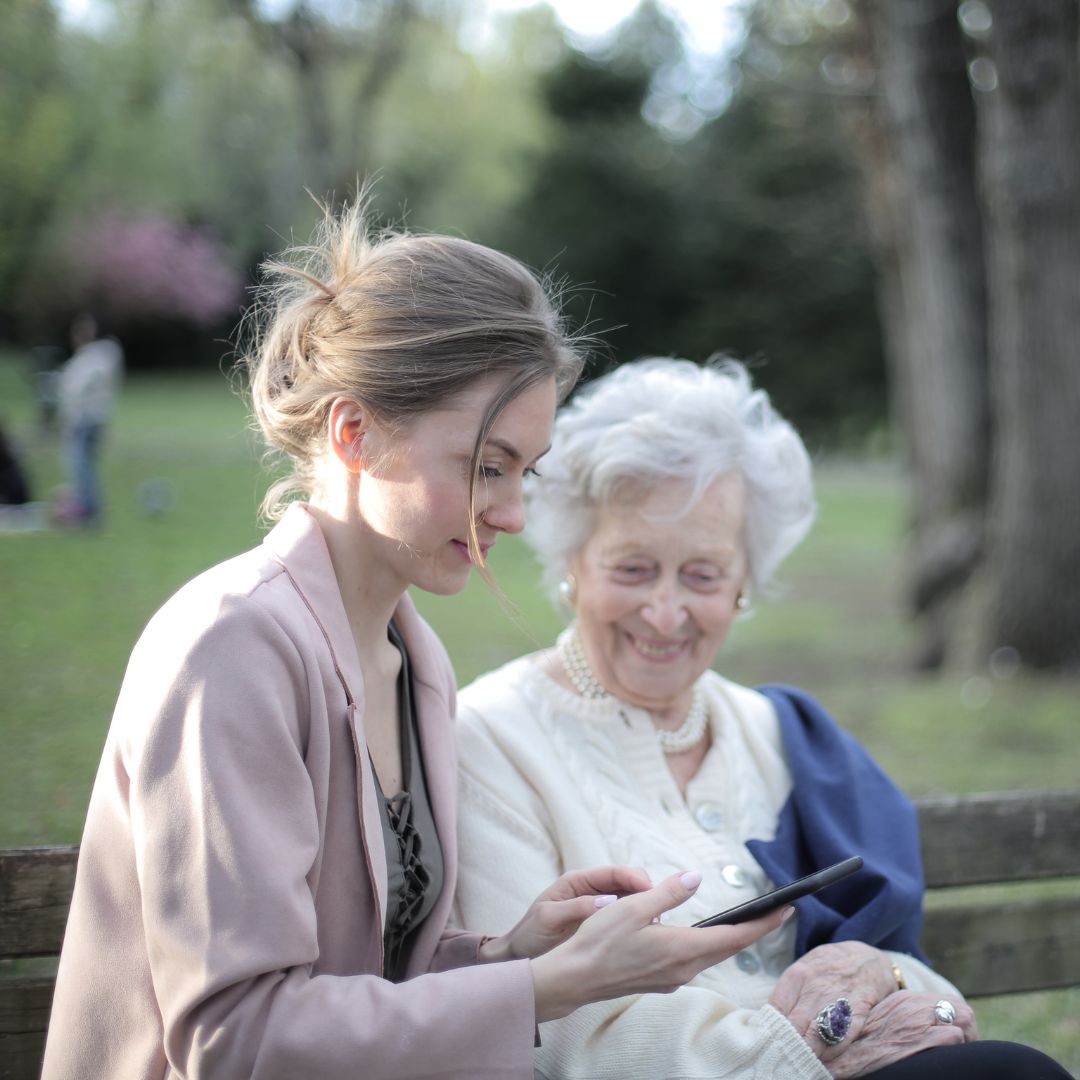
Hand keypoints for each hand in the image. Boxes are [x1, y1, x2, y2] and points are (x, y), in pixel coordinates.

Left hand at [479, 865, 653, 963]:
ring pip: (630, 901)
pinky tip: (647, 937)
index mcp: (577, 882)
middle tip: (659, 912)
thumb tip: (607, 901)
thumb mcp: (549, 919)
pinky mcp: (601, 926)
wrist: (519, 957)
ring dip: (644, 909)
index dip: (636, 879)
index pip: (614, 873)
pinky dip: (638, 924)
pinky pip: (625, 920)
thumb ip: (576, 908)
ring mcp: (598, 907)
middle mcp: (591, 891)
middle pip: (628, 883)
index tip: (652, 892)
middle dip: (646, 893)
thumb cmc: (530, 935)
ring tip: (656, 926)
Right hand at [529, 870, 792, 1021]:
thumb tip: (695, 878)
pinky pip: (693, 960)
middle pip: (728, 948)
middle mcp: (683, 968)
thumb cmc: (600, 941)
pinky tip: (701, 935)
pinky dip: (707, 945)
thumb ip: (668, 893)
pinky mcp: (659, 979)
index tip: (787, 910)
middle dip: (753, 930)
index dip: (764, 923)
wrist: (575, 977)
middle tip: (774, 912)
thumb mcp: (634, 906)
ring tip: (744, 921)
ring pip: (710, 956)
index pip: (735, 937)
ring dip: (730, 939)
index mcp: (682, 948)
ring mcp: (671, 977)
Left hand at [769, 942, 897, 1052]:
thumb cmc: (827, 967)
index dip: (771, 1030)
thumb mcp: (804, 968)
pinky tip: (822, 1060)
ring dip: (806, 1052)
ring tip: (798, 1062)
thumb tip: (768, 1019)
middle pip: (794, 1026)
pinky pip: (840, 1039)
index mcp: (797, 976)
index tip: (768, 1042)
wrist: (865, 958)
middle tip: (780, 1057)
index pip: (777, 1010)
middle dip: (786, 1044)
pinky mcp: (857, 1012)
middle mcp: (815, 988)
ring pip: (815, 1037)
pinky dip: (830, 1054)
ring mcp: (836, 1000)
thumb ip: (788, 993)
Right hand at [823, 991, 977, 1077]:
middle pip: (961, 1009)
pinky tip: (944, 1059)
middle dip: (969, 1030)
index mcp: (903, 1000)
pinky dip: (955, 1048)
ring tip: (955, 1056)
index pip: (947, 1002)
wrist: (837, 1054)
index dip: (956, 1022)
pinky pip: (953, 1038)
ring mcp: (917, 1023)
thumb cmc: (856, 1045)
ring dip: (966, 1040)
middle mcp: (913, 1007)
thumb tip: (917, 1030)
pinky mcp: (919, 1040)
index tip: (954, 1039)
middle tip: (963, 1050)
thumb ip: (899, 1019)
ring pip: (963, 1021)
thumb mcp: (879, 1024)